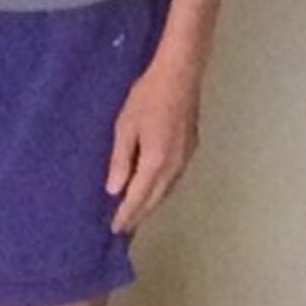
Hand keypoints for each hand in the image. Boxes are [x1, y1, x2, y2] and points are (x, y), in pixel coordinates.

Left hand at [106, 54, 201, 234]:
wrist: (180, 75)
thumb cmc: (147, 98)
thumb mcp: (125, 127)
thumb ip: (120, 161)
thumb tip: (115, 190)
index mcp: (155, 163)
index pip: (138, 198)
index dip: (126, 215)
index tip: (116, 230)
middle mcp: (174, 167)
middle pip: (155, 200)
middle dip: (140, 215)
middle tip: (126, 228)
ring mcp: (185, 159)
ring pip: (167, 191)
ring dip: (152, 205)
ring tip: (138, 214)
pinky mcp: (191, 149)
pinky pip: (174, 180)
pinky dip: (162, 191)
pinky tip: (154, 189)